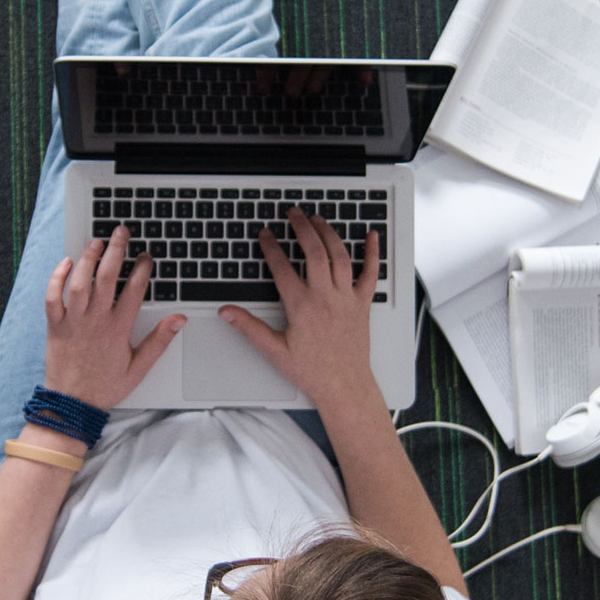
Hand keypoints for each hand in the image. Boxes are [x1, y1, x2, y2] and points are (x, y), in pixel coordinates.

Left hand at [43, 225, 183, 411]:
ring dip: (88, 258)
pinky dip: (57, 277)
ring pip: (79, 281)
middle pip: (107, 276)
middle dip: (116, 250)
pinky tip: (66, 262)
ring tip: (96, 241)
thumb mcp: (139, 367)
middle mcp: (96, 320)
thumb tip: (178, 320)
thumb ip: (160, 341)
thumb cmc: (105, 386)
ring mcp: (74, 321)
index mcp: (119, 329)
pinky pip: (52, 296)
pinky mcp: (55, 325)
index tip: (147, 256)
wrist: (72, 403)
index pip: (135, 289)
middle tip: (121, 232)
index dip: (143, 268)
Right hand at [218, 208, 382, 413]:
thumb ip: (249, 327)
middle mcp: (326, 297)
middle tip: (293, 213)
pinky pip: (371, 273)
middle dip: (302, 227)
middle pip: (314, 251)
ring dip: (328, 233)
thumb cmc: (312, 371)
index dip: (271, 247)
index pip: (282, 267)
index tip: (265, 234)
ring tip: (318, 219)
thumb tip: (227, 312)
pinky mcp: (363, 304)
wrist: (344, 386)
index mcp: (302, 306)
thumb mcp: (274, 350)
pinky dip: (372, 252)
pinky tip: (372, 236)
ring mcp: (347, 298)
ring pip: (340, 255)